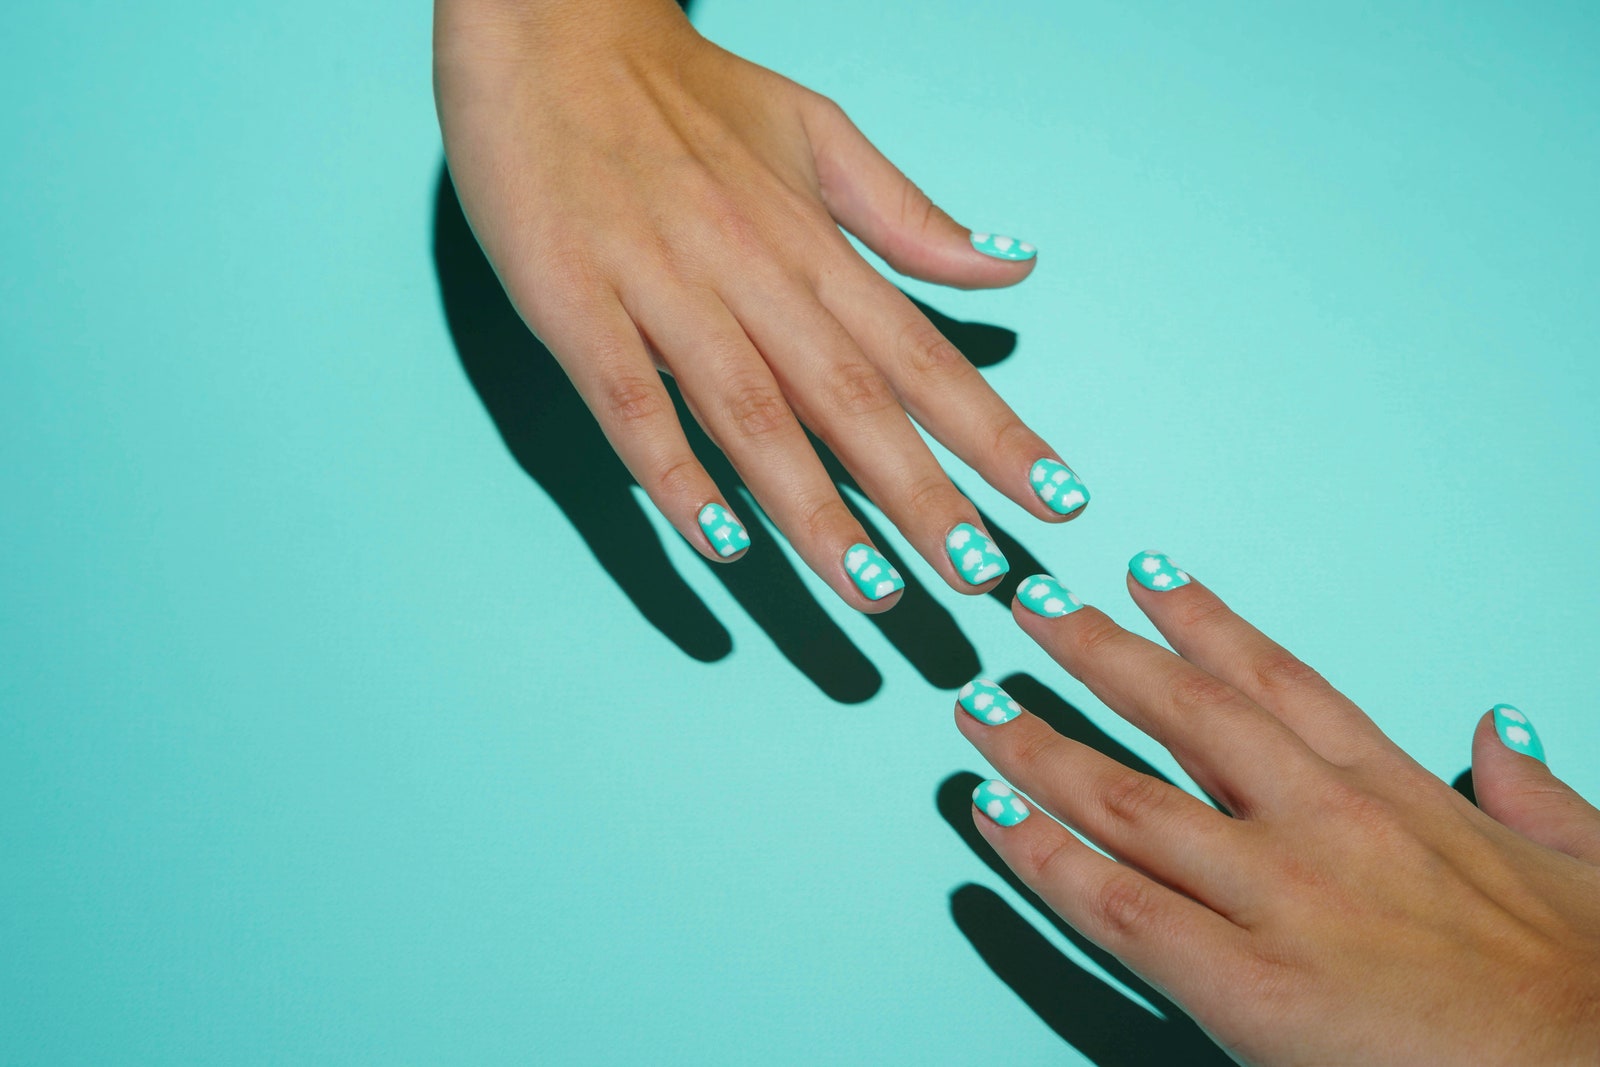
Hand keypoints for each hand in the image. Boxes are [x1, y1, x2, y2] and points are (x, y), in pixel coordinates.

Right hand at [433, 0, 1084, 612]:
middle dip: (923, 495)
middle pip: (852, 398)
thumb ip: (906, 215)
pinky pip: (629, 400)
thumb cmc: (683, 87)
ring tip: (873, 590)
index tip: (1054, 501)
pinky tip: (716, 541)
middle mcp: (751, 269)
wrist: (547, 17)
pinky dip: (671, 473)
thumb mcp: (815, 129)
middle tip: (984, 579)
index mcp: (811, 240)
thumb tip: (1010, 272)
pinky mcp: (572, 300)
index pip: (920, 353)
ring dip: (814, 510)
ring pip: (751, 414)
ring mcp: (660, 286)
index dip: (992, 431)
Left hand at [955, 556, 1599, 1064]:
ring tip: (980, 708)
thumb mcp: (1585, 863)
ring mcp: (1280, 898)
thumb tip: (1500, 734)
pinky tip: (994, 817)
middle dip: (1099, 653)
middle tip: (1031, 607)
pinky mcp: (1248, 985)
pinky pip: (1118, 908)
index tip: (1144, 575)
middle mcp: (1325, 824)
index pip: (1279, 681)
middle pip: (1186, 714)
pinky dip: (1045, 858)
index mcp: (1398, 792)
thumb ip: (1535, 793)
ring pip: (1128, 801)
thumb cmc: (1596, 987)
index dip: (1202, 623)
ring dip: (1041, 746)